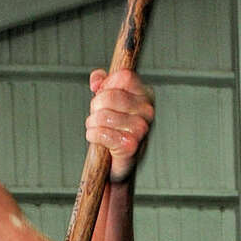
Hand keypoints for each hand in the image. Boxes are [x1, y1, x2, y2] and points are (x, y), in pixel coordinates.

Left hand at [86, 68, 154, 182]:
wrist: (117, 164)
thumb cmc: (114, 130)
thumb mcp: (108, 102)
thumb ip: (102, 83)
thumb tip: (97, 80)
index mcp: (145, 95)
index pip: (124, 76)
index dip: (107, 85)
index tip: (104, 96)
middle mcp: (147, 111)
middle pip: (108, 96)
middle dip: (95, 107)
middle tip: (99, 117)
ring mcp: (141, 128)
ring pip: (102, 115)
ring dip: (92, 123)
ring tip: (98, 129)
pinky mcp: (131, 145)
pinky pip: (102, 132)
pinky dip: (93, 135)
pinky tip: (98, 139)